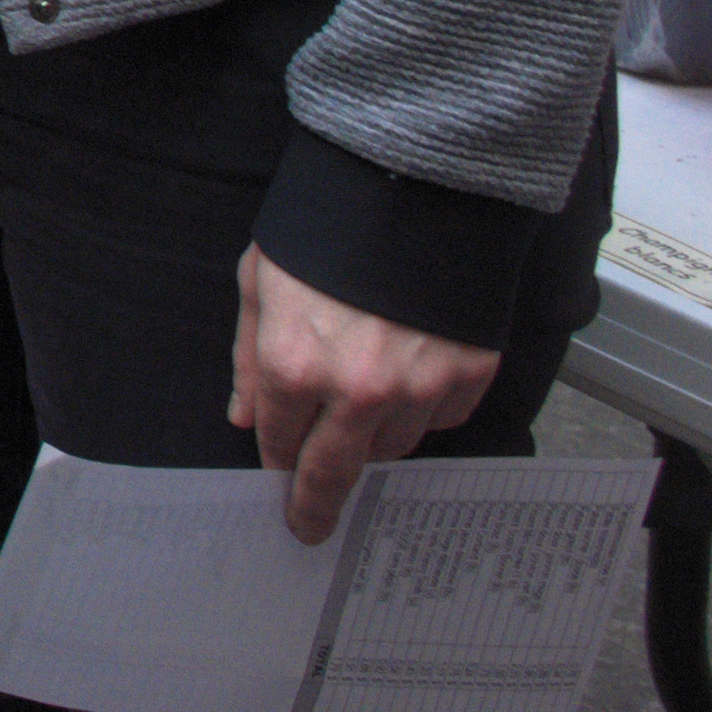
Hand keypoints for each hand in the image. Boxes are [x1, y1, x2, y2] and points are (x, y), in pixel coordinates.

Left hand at [230, 246, 500, 545]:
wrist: (414, 186)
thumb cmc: (326, 229)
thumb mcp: (261, 282)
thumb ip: (248, 357)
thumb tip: (243, 415)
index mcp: (293, 365)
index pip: (280, 442)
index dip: (278, 465)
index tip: (280, 489)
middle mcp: (356, 390)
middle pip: (337, 469)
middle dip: (319, 502)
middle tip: (312, 525)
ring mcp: (418, 388)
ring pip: (392, 448)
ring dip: (373, 440)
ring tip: (364, 410)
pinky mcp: (468, 377)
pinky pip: (441, 420)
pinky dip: (424, 411)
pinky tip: (412, 377)